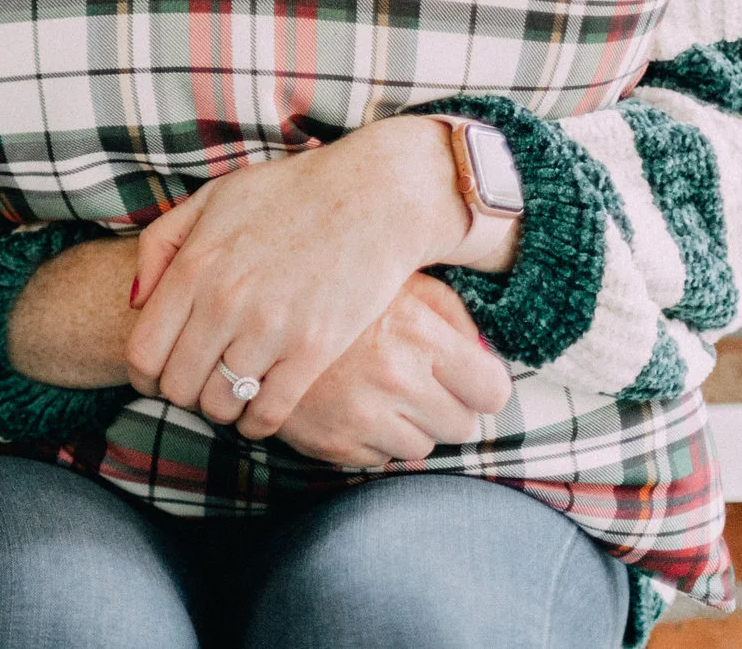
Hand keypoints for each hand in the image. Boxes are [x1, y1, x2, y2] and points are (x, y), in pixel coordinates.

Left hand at [125, 116, 469, 439]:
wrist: (372, 196)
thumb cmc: (289, 193)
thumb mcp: (211, 198)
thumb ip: (161, 244)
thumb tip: (134, 300)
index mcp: (194, 267)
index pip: (143, 352)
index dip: (143, 376)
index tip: (155, 377)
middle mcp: (224, 303)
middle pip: (177, 386)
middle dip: (179, 394)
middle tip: (196, 386)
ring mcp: (270, 329)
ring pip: (219, 405)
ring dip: (218, 408)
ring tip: (228, 396)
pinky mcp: (314, 350)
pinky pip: (268, 412)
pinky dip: (256, 424)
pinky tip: (258, 413)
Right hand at [269, 273, 511, 467]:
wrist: (250, 315)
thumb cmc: (337, 291)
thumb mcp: (400, 282)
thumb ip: (451, 315)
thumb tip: (482, 355)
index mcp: (419, 334)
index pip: (492, 391)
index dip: (480, 387)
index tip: (464, 380)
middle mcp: (396, 379)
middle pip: (460, 426)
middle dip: (442, 408)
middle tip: (412, 382)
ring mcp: (363, 416)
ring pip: (421, 447)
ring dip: (405, 426)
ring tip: (374, 392)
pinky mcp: (333, 443)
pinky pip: (380, 459)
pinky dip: (369, 440)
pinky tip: (347, 405)